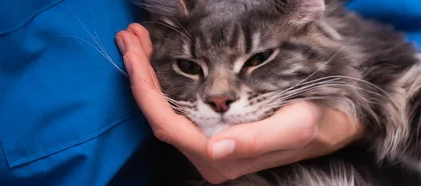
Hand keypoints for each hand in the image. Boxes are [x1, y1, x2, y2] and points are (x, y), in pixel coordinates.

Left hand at [115, 23, 364, 183]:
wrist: (335, 121)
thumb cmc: (318, 124)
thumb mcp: (294, 128)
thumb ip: (255, 141)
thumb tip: (214, 150)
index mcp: (221, 157)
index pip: (166, 123)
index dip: (145, 88)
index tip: (134, 51)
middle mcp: (206, 152)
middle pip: (157, 112)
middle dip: (139, 72)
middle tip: (129, 35)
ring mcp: (205, 140)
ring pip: (163, 107)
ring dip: (147, 72)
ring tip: (137, 38)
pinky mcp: (209, 126)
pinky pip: (175, 103)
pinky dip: (162, 76)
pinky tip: (155, 55)